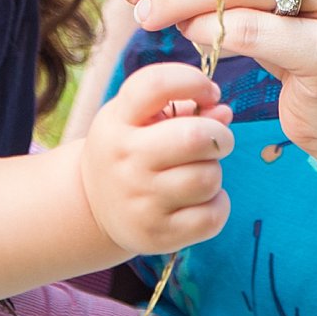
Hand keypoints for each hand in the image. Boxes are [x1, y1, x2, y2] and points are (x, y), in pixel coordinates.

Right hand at [79, 60, 233, 256]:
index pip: (156, 84)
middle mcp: (124, 160)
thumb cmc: (128, 150)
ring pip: (208, 178)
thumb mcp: (138, 119)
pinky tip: (202, 199)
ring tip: (199, 172)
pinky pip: (212, 217)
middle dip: (220, 136)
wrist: (93, 206)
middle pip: (194, 137)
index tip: (209, 91)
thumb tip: (223, 112)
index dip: (193, 81)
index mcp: (117, 121)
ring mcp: (139, 201)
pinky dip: (218, 205)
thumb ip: (183, 107)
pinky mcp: (157, 235)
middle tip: (217, 141)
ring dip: (214, 172)